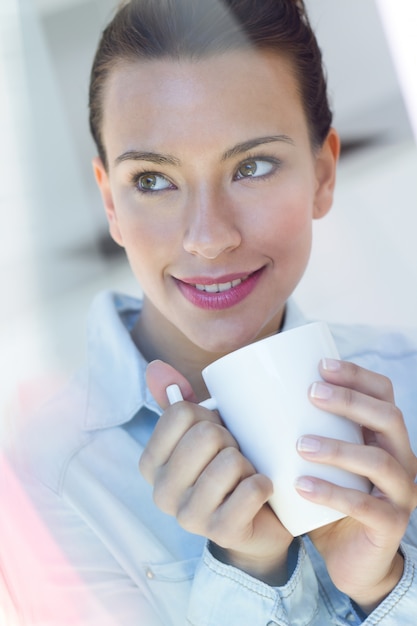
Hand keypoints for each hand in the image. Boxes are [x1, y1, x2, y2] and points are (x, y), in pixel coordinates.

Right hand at [140, 360, 292, 585]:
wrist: (257, 522)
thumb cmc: (226, 470)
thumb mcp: (200, 433)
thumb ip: (176, 401)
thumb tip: (155, 367)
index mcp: (150, 464)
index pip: (180, 413)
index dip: (208, 416)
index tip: (215, 434)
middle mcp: (161, 493)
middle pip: (206, 435)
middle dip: (231, 440)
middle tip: (234, 457)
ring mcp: (188, 517)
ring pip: (230, 462)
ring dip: (248, 464)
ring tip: (244, 476)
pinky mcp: (221, 533)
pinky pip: (251, 490)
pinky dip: (264, 484)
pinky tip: (259, 492)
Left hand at [295, 359, 416, 612]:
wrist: (346, 557)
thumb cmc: (326, 496)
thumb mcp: (319, 458)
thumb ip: (301, 429)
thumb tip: (247, 396)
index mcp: (383, 436)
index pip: (383, 393)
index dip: (357, 375)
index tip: (320, 365)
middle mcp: (401, 458)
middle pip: (388, 418)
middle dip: (350, 401)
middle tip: (311, 394)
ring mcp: (400, 493)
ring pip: (380, 461)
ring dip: (339, 447)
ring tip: (300, 444)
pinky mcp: (390, 525)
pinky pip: (367, 506)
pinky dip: (333, 493)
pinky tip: (302, 486)